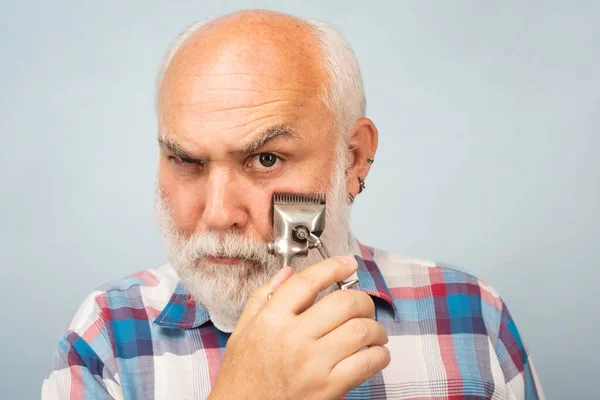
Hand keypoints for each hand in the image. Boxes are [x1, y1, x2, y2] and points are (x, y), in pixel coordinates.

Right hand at [209, 256, 389, 399]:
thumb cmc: (242, 374)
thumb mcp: (242, 330)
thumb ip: (262, 297)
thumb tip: (287, 272)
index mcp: (272, 319)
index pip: (308, 281)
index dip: (333, 266)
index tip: (348, 263)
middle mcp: (293, 338)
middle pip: (344, 303)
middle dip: (362, 299)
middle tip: (364, 305)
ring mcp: (312, 364)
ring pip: (360, 330)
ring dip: (375, 328)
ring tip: (374, 331)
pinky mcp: (328, 388)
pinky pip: (366, 363)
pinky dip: (379, 355)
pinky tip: (376, 353)